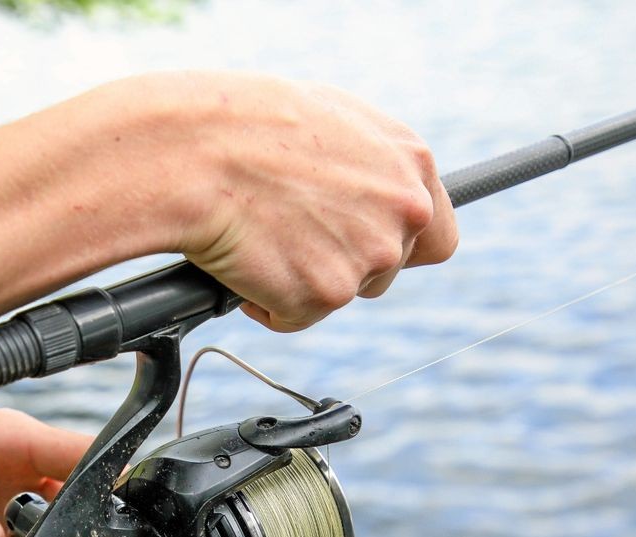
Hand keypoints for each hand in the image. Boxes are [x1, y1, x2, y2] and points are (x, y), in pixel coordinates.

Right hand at [84, 72, 457, 331]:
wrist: (198, 152)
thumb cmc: (247, 124)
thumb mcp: (329, 120)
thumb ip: (366, 163)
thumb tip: (361, 188)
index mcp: (411, 165)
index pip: (437, 236)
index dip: (400, 247)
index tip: (371, 250)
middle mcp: (403, 214)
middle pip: (386, 273)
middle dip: (341, 264)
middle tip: (290, 236)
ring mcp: (367, 259)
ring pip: (337, 294)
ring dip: (299, 279)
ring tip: (257, 235)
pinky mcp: (323, 296)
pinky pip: (291, 316)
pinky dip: (263, 301)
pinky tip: (240, 259)